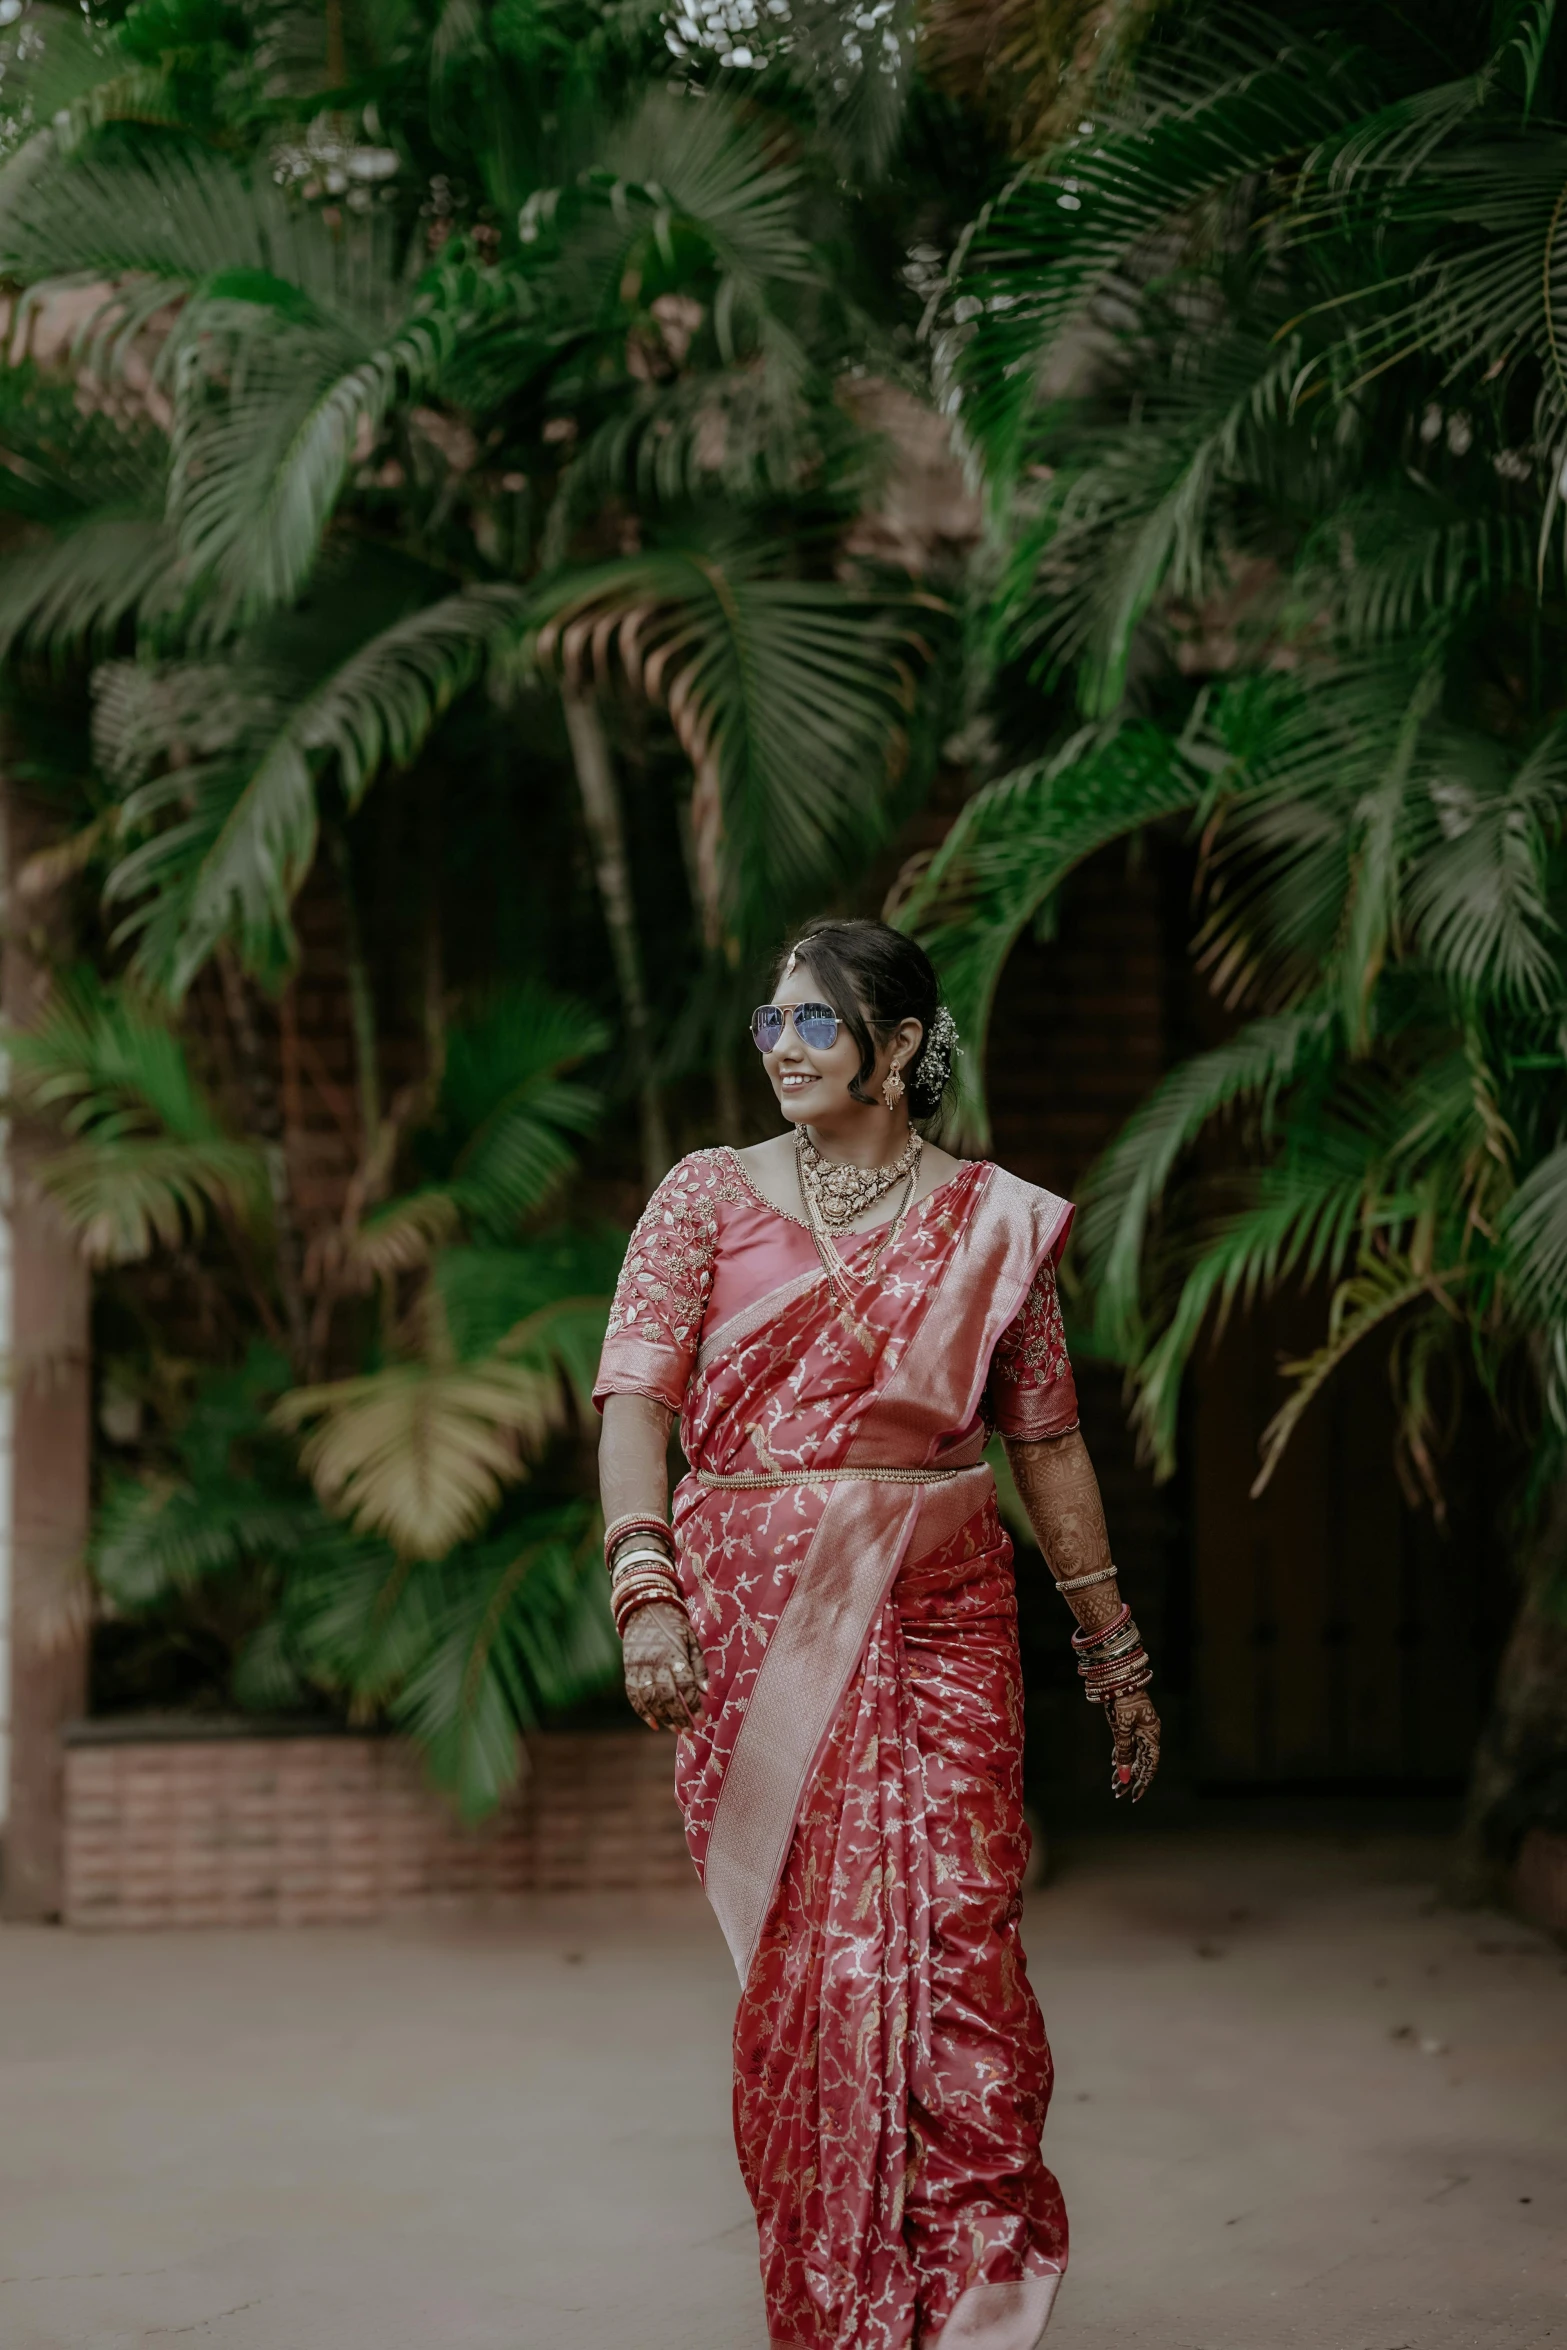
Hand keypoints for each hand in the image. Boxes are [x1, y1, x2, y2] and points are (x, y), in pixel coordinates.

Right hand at [622, 1600, 707, 1732]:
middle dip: (680, 1717)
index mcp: (674, 1653)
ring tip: (675, 1730)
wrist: (644, 1608)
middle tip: (690, 1733)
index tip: (702, 1719)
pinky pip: (634, 1696)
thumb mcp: (692, 1640)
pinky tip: (654, 1724)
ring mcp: (640, 1667)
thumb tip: (708, 1694)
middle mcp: (656, 1662)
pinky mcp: (629, 1670)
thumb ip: (699, 1667)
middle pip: (667, 1696)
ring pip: (650, 1699)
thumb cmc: (674, 1625)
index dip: (694, 1704)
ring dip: (663, 1718)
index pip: (685, 1685)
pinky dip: (642, 1712)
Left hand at [1108, 1690, 1159, 1800]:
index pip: (1150, 1765)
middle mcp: (1148, 1733)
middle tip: (1119, 1794)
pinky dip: (1122, 1755)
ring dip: (1124, 1769)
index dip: (1143, 1782)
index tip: (1134, 1795)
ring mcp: (1139, 1728)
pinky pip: (1127, 1744)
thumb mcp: (1122, 1728)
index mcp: (1152, 1735)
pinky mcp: (1129, 1722)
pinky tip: (1115, 1764)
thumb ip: (1124, 1752)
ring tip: (1114, 1784)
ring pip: (1134, 1754)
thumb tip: (1125, 1776)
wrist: (1119, 1676)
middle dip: (1130, 1779)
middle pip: (1142, 1762)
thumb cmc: (1123, 1700)